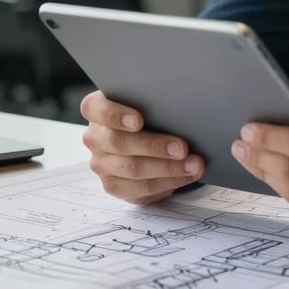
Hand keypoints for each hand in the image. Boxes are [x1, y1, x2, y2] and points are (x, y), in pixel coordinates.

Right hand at [80, 90, 204, 204]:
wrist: (150, 136)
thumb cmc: (150, 111)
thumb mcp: (149, 100)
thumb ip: (154, 100)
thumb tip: (181, 102)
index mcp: (96, 109)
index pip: (95, 109)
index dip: (115, 115)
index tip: (139, 121)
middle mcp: (94, 137)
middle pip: (118, 143)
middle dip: (154, 146)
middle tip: (182, 148)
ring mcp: (102, 164)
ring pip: (132, 169)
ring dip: (168, 168)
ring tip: (194, 164)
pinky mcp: (114, 185)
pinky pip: (140, 188)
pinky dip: (168, 182)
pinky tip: (186, 175)